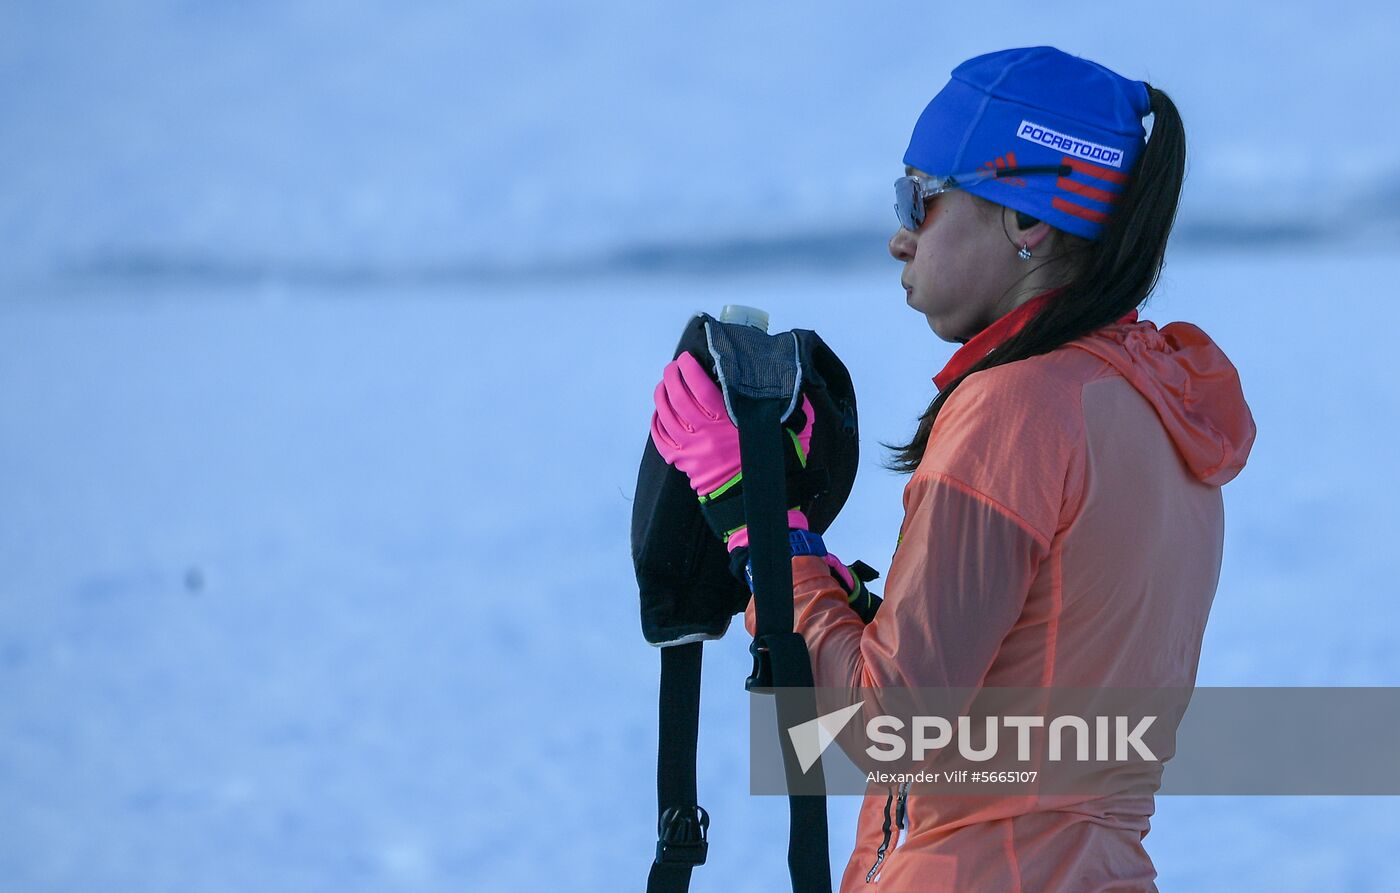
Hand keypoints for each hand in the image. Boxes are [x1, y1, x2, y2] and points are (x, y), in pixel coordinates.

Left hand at [650, 350, 812, 548]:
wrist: (758, 505)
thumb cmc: (775, 468)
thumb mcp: (791, 435)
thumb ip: (792, 407)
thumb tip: (794, 382)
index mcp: (728, 423)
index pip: (701, 388)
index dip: (690, 370)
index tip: (688, 358)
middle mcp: (705, 434)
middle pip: (678, 398)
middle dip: (672, 377)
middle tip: (673, 366)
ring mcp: (690, 450)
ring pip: (666, 415)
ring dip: (662, 395)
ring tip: (665, 383)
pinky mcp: (683, 464)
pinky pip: (661, 439)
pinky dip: (657, 422)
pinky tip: (660, 411)